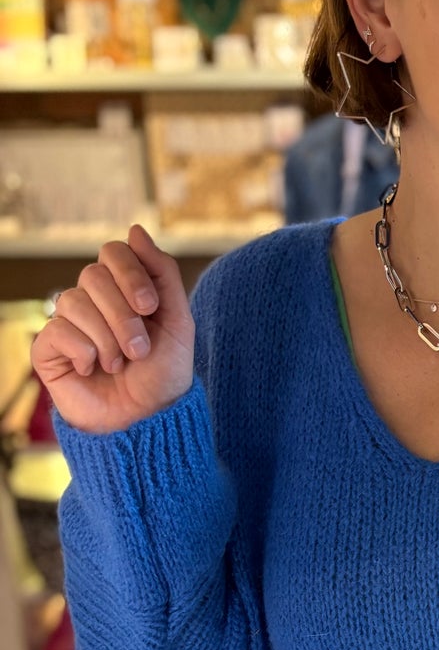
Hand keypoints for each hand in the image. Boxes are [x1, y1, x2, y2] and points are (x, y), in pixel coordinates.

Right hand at [31, 224, 193, 435]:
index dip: (131, 274)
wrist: (148, 420)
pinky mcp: (48, 349)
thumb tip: (135, 229)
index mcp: (124, 288)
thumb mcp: (178, 320)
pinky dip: (84, 352)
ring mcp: (68, 323)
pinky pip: (58, 330)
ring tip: (120, 364)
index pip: (114, 252)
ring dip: (107, 338)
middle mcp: (93, 300)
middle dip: (123, 315)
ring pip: (74, 302)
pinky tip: (94, 370)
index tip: (150, 307)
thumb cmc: (165, 373)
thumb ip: (162, 272)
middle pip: (93, 276)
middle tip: (139, 349)